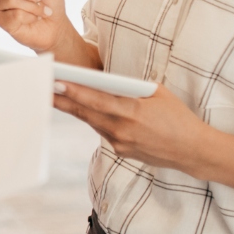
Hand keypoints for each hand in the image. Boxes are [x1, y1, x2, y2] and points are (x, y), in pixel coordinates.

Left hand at [52, 82, 207, 172]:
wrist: (193, 151)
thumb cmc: (178, 117)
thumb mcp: (159, 94)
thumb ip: (131, 87)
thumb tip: (105, 82)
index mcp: (133, 112)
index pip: (96, 100)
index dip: (74, 91)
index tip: (56, 82)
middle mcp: (123, 130)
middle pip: (85, 112)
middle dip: (62, 99)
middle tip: (41, 87)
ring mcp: (120, 143)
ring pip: (90, 121)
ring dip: (72, 108)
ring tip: (52, 94)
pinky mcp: (121, 151)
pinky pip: (102, 130)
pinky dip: (91, 118)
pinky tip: (79, 108)